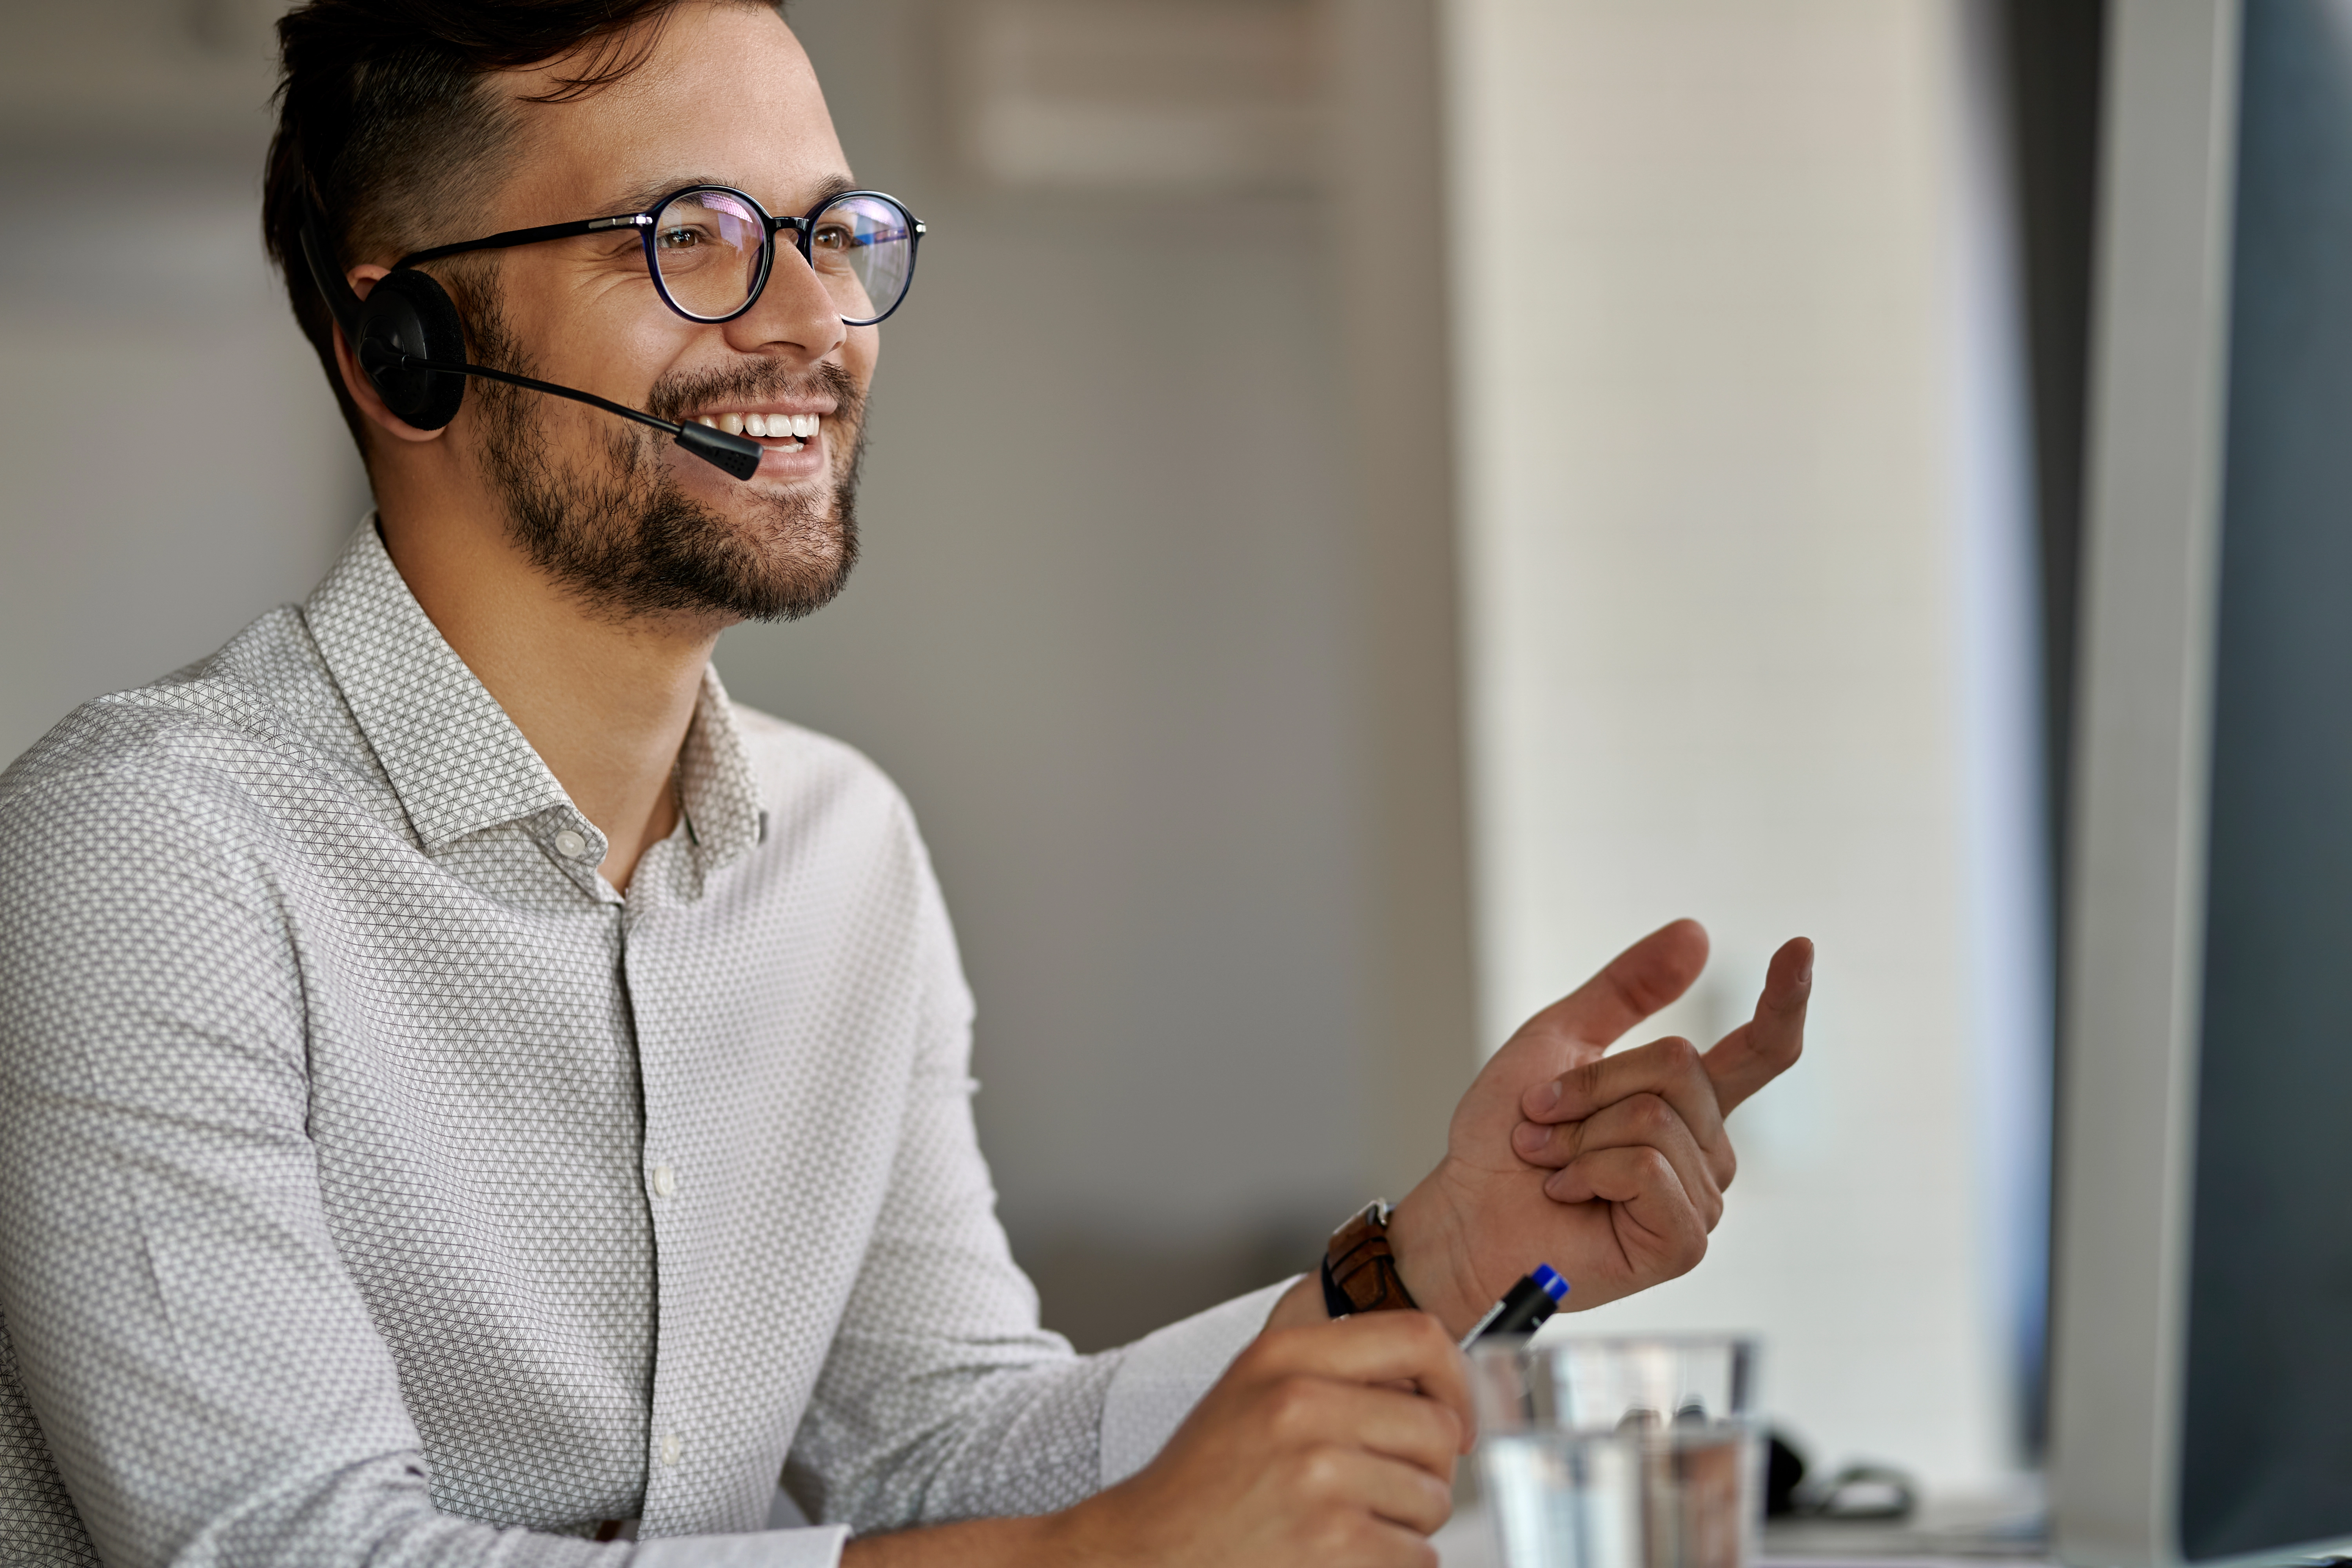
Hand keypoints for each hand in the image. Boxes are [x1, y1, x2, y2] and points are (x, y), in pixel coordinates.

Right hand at [1044, 1311, 1470, 1567]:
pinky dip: (1395, 1563)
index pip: (1419, 1337)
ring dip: (1409, 1522)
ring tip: (1352, 1522)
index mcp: (1285, 1356)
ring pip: (1434, 1498)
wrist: (1148, 1550)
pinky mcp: (1333, 1540)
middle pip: (1438, 1428)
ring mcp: (1318, 1474)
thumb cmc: (1207, 1479)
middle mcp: (1301, 1404)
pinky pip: (1418, 1554)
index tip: (1453, 1417)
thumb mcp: (1255, 1390)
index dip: (1455, 1380)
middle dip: (1429, 1469)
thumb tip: (1436, 1383)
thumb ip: (1334, 1370)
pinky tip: (1346, 1556)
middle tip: (1390, 1487)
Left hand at [1385, 920, 1812, 1334]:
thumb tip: (1697, 932)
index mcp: (1686, 1100)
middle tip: (1542, 1120)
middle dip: (1592, 1086)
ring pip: (1657, 1119)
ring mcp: (1700, 1198)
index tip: (1801, 946)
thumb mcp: (1558, 1039)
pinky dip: (1590, 1172)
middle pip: (1680, 1068)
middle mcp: (1705, 1147)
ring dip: (1580, 1134)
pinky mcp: (1682, 1243)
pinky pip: (1648, 1170)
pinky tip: (1567, 1193)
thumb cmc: (1504, 1136)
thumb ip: (1627, 988)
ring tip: (1551, 1163)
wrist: (1467, 1212)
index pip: (1760, 1050)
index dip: (1786, 1000)